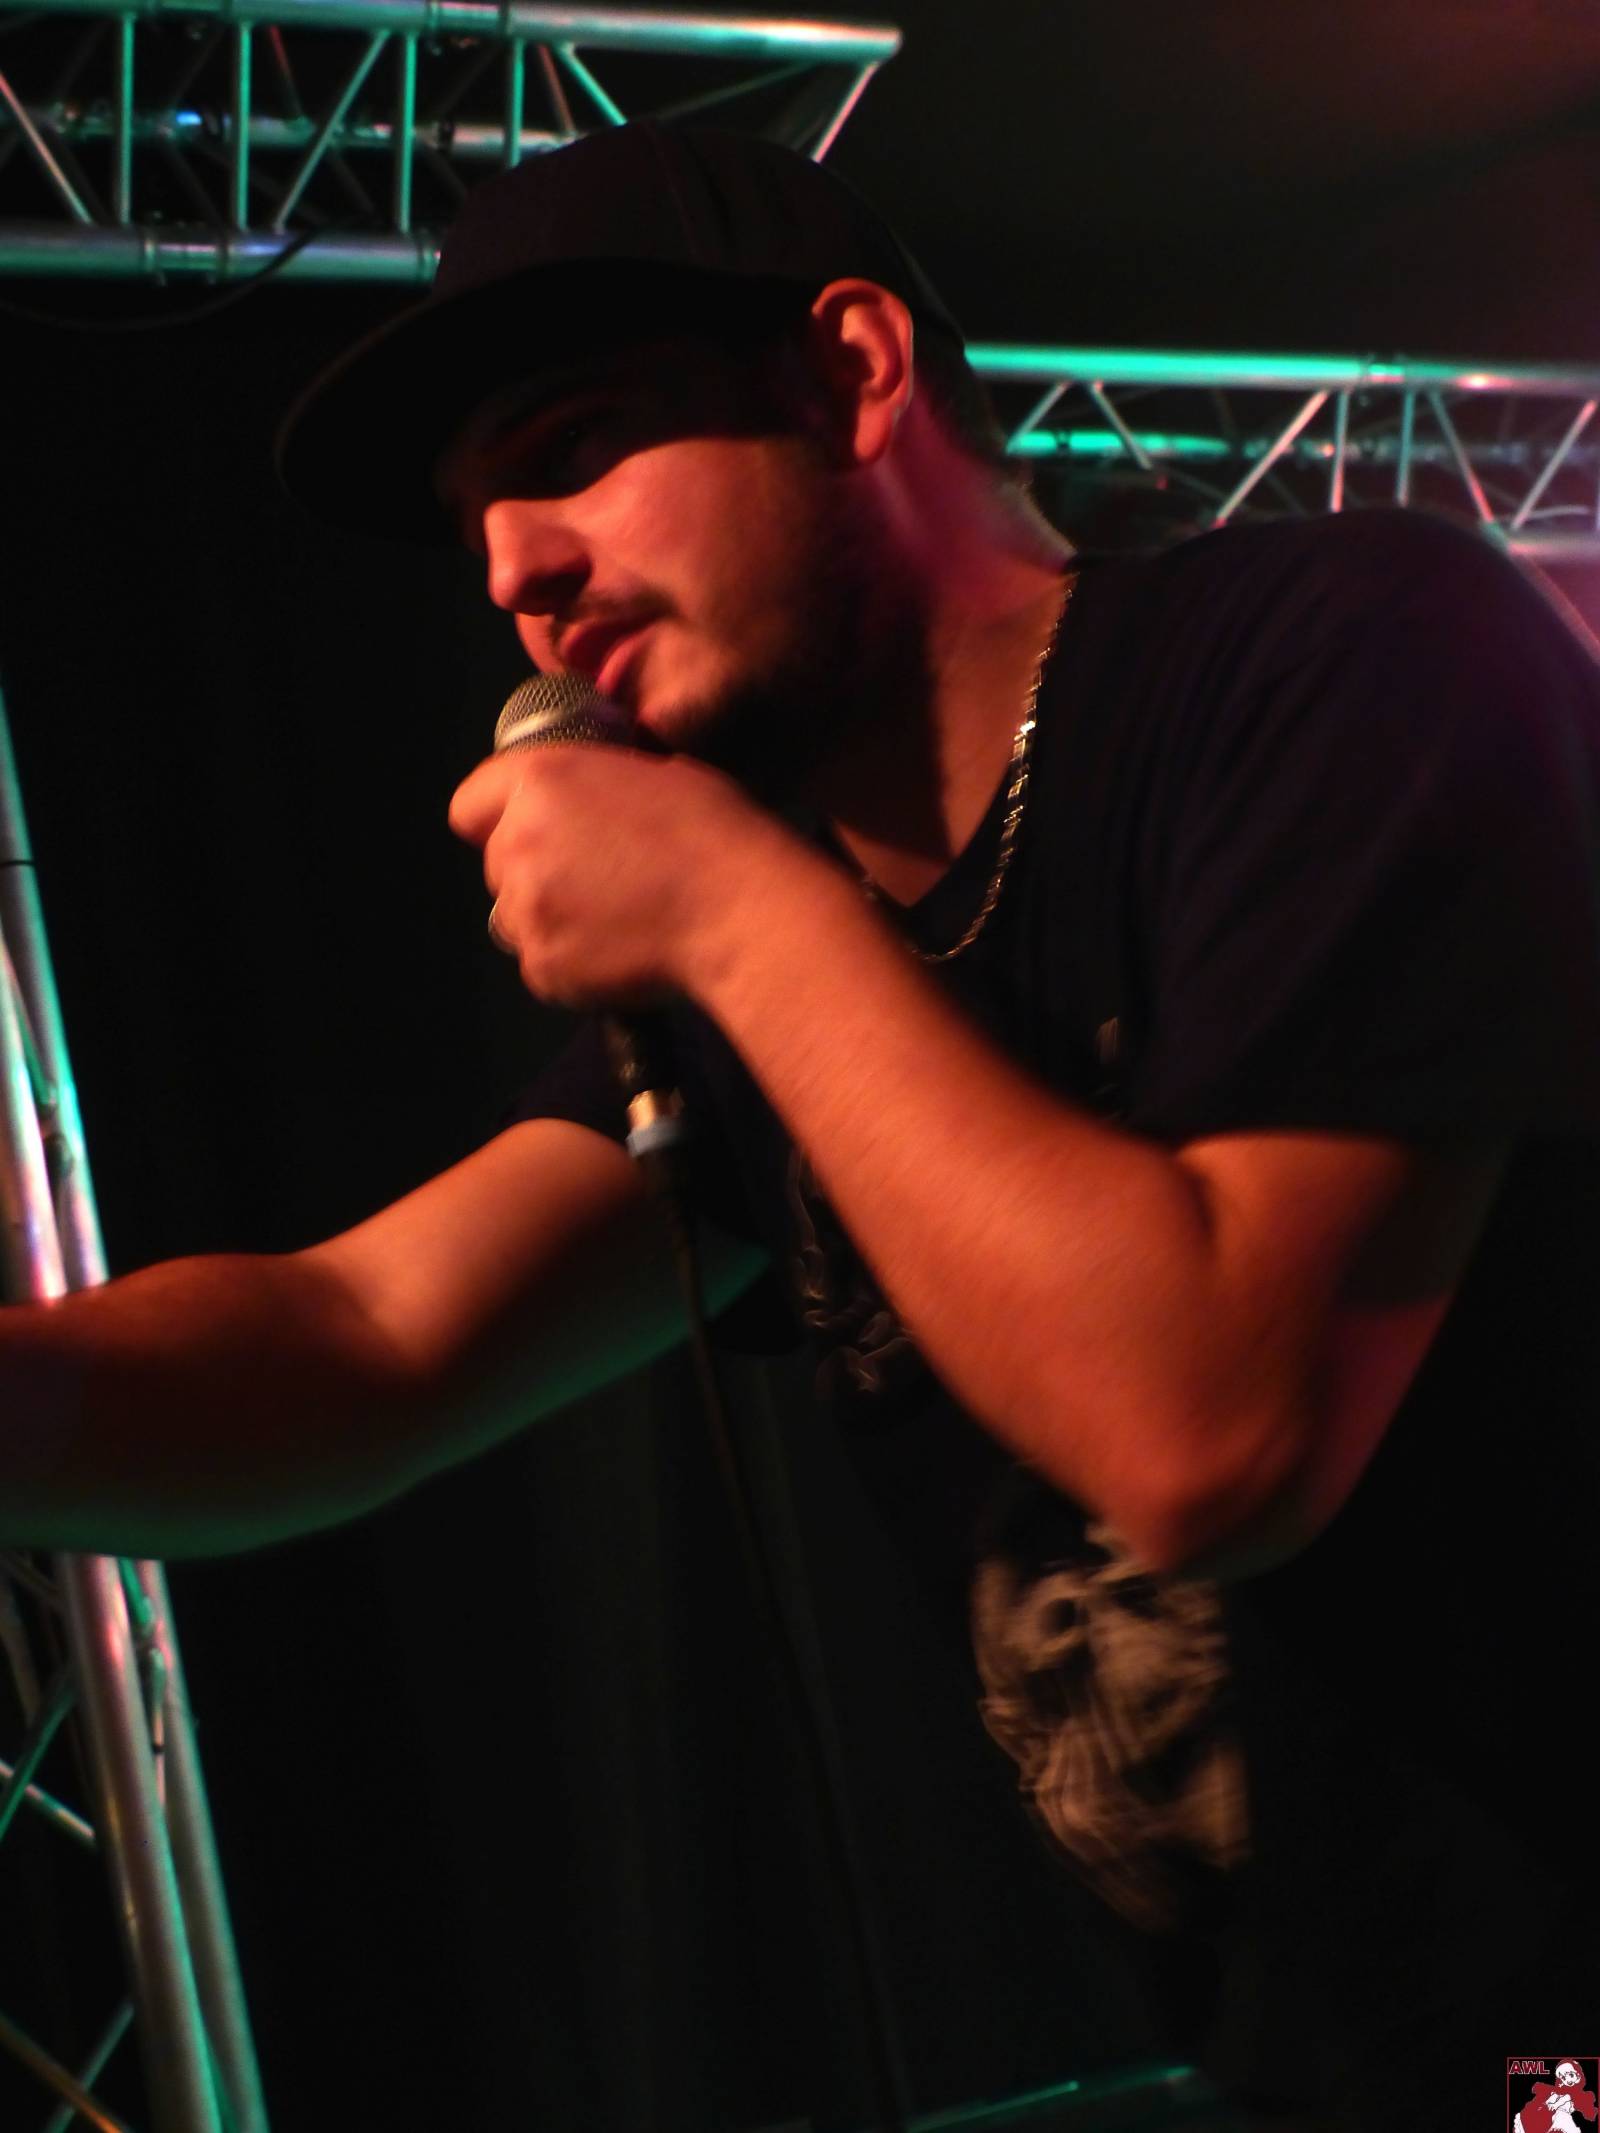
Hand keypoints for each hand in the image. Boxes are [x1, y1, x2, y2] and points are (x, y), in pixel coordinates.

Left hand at [448, 741, 803, 1008]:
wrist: (742, 912)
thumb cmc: (716, 837)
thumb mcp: (653, 774)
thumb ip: (593, 787)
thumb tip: (587, 803)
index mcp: (542, 781)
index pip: (470, 804)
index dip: (497, 817)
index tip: (528, 829)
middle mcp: (520, 843)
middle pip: (496, 863)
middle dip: (535, 871)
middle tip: (598, 877)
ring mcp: (527, 911)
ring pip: (514, 918)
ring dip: (550, 918)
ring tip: (617, 916)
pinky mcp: (544, 967)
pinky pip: (542, 966)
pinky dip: (573, 964)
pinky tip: (624, 948)